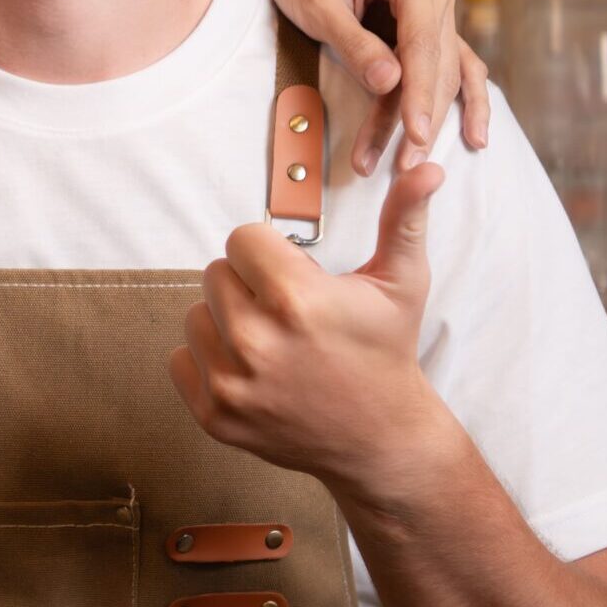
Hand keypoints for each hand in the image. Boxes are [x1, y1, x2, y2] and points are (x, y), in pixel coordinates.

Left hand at [167, 162, 455, 499]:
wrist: (381, 440)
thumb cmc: (387, 353)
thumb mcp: (401, 284)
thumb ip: (403, 219)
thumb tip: (426, 167)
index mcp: (295, 299)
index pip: (241, 238)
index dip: (270, 253)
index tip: (294, 276)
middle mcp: (256, 340)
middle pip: (215, 273)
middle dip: (248, 285)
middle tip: (286, 312)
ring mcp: (232, 383)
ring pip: (195, 315)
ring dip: (225, 321)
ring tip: (271, 341)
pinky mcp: (215, 414)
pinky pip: (181, 358)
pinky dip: (208, 361)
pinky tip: (252, 370)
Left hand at [219, 0, 491, 175]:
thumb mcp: (317, 6)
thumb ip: (353, 44)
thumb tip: (390, 85)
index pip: (420, 41)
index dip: (419, 93)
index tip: (414, 135)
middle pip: (436, 61)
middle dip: (419, 115)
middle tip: (404, 166)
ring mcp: (437, 1)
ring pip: (443, 69)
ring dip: (429, 117)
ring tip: (412, 164)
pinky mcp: (430, 20)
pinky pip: (453, 62)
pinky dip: (460, 99)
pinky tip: (473, 136)